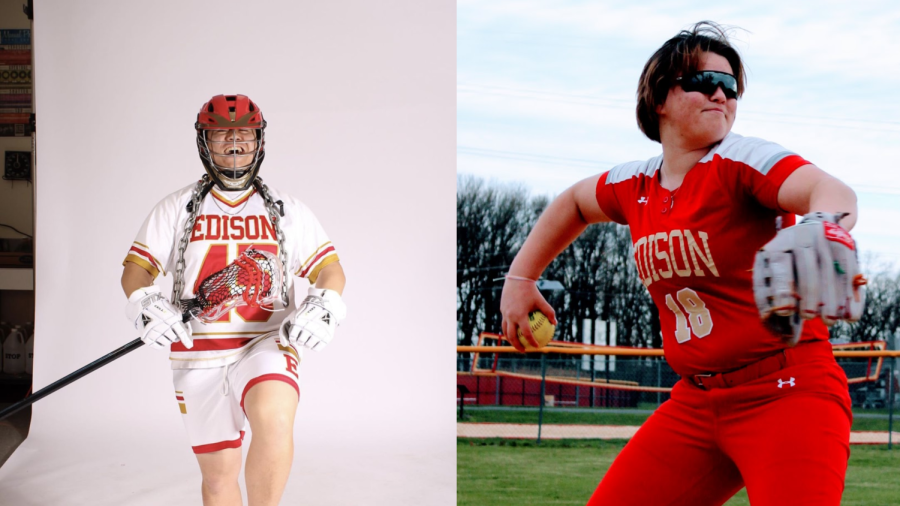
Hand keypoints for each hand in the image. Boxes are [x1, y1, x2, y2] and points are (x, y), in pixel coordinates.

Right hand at [125, 285, 192, 349]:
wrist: (144, 302)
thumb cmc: (160, 305)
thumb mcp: (173, 310)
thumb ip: (180, 321)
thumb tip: (186, 331)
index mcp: (171, 319)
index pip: (181, 332)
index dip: (186, 339)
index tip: (189, 344)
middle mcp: (162, 326)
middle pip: (174, 338)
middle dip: (175, 335)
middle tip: (172, 331)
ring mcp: (153, 332)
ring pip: (166, 342)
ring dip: (167, 339)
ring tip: (164, 333)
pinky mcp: (146, 336)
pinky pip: (156, 345)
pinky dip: (160, 344)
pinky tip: (160, 338)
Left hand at [280, 288, 346, 350]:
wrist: (323, 305)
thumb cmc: (305, 313)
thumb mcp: (291, 318)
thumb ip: (283, 331)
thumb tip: (285, 344)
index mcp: (299, 322)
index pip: (293, 338)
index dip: (293, 337)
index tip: (296, 334)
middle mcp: (309, 328)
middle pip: (300, 342)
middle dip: (300, 340)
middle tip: (303, 335)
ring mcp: (319, 332)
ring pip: (308, 346)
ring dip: (307, 343)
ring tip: (309, 337)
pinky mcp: (327, 336)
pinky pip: (317, 348)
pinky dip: (314, 346)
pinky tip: (314, 340)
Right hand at [500, 276, 556, 351]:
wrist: (517, 280)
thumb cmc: (532, 291)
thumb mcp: (542, 302)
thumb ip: (549, 312)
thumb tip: (555, 323)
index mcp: (520, 315)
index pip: (526, 333)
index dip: (531, 341)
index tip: (537, 347)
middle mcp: (510, 316)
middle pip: (511, 336)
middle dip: (517, 345)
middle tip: (524, 350)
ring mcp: (504, 313)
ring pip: (505, 330)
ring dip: (510, 339)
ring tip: (516, 343)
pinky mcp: (502, 310)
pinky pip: (505, 322)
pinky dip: (509, 328)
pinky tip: (515, 330)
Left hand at [753, 212, 865, 343]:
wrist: (817, 223)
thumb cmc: (790, 260)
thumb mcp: (777, 272)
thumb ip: (778, 300)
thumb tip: (784, 335)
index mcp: (774, 249)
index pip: (776, 269)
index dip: (780, 291)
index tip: (784, 311)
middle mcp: (796, 240)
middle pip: (805, 272)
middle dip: (808, 298)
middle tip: (809, 317)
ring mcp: (821, 240)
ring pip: (829, 273)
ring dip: (830, 300)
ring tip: (829, 320)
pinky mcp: (843, 243)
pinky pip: (848, 271)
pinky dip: (850, 296)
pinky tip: (850, 315)